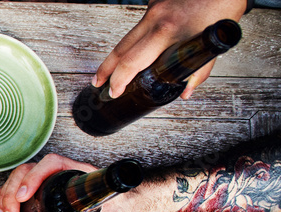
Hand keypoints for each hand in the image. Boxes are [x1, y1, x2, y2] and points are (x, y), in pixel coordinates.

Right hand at [0, 153, 157, 211]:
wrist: (129, 202)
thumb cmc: (122, 205)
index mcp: (77, 172)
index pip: (49, 164)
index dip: (33, 177)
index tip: (24, 196)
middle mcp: (61, 172)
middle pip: (27, 172)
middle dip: (12, 194)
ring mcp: (51, 180)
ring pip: (20, 179)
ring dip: (7, 197)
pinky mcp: (45, 190)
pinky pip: (21, 188)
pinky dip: (8, 198)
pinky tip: (1, 210)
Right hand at [94, 0, 245, 99]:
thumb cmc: (223, 4)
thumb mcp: (215, 42)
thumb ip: (200, 69)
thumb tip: (186, 91)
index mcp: (170, 32)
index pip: (133, 62)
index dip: (119, 80)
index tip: (115, 91)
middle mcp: (156, 19)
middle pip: (121, 50)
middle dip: (106, 70)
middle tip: (99, 84)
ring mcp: (153, 8)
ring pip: (126, 37)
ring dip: (116, 56)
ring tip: (108, 70)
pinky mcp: (154, 2)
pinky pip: (140, 25)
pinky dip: (137, 39)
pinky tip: (140, 47)